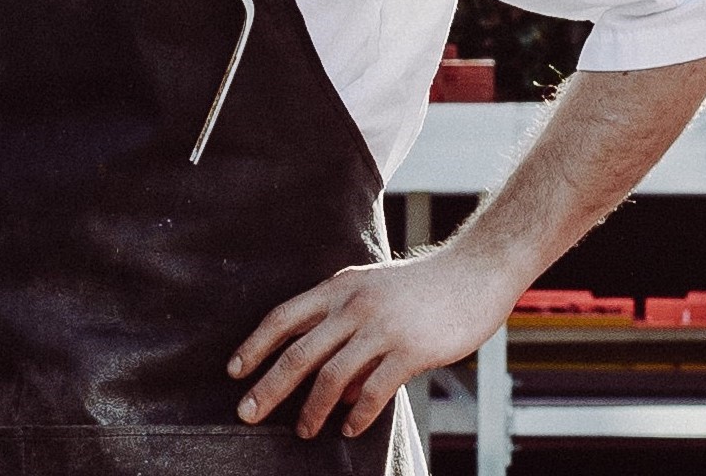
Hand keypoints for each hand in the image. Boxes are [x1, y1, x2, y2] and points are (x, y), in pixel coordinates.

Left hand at [228, 247, 520, 439]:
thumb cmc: (419, 289)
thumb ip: (345, 333)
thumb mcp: (371, 295)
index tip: (233, 370)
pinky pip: (374, 389)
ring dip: (312, 409)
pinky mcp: (410, 350)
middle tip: (246, 413)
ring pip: (332, 376)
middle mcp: (352, 306)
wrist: (471, 273)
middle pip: (298, 351)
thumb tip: (331, 394)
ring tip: (303, 432)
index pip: (282, 317)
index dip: (255, 345)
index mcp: (337, 288)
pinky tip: (348, 429)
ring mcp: (381, 328)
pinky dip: (357, 414)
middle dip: (269, 385)